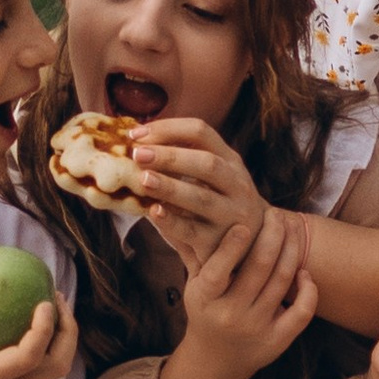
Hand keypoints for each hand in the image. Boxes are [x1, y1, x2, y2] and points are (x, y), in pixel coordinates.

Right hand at [0, 283, 77, 378]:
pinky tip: (29, 334)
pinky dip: (45, 354)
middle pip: (59, 365)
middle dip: (67, 330)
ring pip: (54, 374)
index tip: (45, 300)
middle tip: (57, 298)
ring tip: (49, 311)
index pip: (32, 355)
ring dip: (60, 342)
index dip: (46, 327)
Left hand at [126, 115, 263, 275]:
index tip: (135, 134)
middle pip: (207, 163)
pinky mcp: (220, 242)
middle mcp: (236, 185)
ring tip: (143, 180)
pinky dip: (171, 221)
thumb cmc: (214, 207)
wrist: (245, 250)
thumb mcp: (210, 179)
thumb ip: (181, 162)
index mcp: (230, 161)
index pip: (201, 132)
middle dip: (170, 156)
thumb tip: (133, 143)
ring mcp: (231, 215)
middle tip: (138, 154)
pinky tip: (153, 211)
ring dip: (170, 186)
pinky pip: (193, 230)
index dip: (168, 129)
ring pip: (201, 197)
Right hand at [158, 204, 319, 378]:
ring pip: (282, 281)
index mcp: (205, 298)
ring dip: (292, 250)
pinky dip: (308, 288)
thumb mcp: (193, 284)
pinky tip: (304, 272)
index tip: (244, 223)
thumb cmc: (206, 310)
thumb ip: (191, 250)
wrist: (217, 360)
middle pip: (259, 267)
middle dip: (272, 235)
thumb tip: (166, 209)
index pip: (218, 270)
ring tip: (293, 228)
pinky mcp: (278, 341)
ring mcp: (256, 328)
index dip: (232, 247)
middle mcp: (230, 314)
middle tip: (276, 214)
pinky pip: (302, 311)